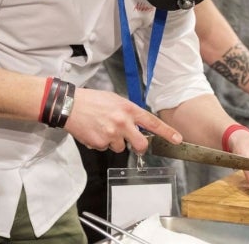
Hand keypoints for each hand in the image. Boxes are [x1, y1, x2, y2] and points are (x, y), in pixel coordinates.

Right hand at [63, 87, 181, 153]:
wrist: (70, 106)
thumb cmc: (93, 100)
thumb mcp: (115, 100)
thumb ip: (128, 113)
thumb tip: (136, 125)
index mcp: (128, 109)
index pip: (152, 122)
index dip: (166, 132)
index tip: (177, 139)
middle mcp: (122, 123)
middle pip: (140, 144)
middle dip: (139, 146)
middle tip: (134, 143)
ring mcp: (111, 134)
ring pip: (120, 148)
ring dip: (114, 142)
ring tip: (102, 129)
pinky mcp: (99, 143)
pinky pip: (105, 148)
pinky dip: (101, 143)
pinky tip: (94, 131)